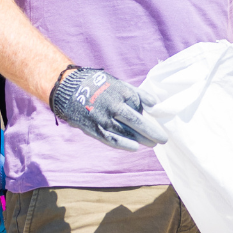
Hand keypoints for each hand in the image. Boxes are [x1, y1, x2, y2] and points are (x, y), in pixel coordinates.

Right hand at [50, 66, 168, 150]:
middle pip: (136, 122)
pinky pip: (111, 139)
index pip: (140, 106)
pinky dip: (123, 144)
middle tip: (163, 139)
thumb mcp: (119, 84)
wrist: (69, 89)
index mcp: (121, 92)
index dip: (148, 114)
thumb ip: (138, 94)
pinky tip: (134, 147)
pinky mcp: (93, 128)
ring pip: (125, 132)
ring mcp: (102, 118)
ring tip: (152, 144)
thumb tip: (155, 104)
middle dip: (151, 132)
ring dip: (140, 140)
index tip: (155, 120)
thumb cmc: (99, 86)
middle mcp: (113, 105)